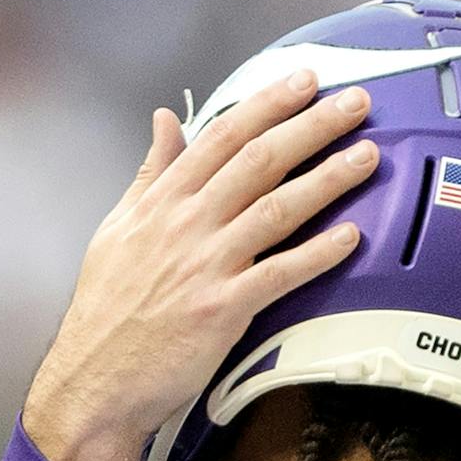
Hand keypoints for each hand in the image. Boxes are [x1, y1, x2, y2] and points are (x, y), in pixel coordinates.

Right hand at [22, 70, 375, 460]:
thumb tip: (164, 119)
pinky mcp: (222, 309)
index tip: (305, 80)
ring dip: (326, 179)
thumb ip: (151, 172)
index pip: (222, 135)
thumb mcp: (118, 227)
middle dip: (311, 126)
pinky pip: (279, 273)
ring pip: (276, 208)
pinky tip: (352, 237)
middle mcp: (185, 224)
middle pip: (258, 160)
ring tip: (367, 156)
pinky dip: (317, 253)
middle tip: (356, 102)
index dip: (268, 103)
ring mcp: (205, 265)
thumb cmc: (108, 309)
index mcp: (162, 201)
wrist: (94, 380)